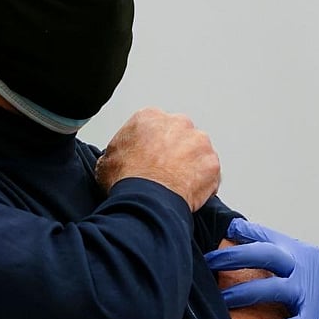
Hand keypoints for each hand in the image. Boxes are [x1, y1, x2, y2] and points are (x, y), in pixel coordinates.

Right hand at [95, 107, 219, 211]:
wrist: (145, 201)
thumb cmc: (127, 180)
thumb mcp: (107, 161)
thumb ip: (118, 152)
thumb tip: (117, 159)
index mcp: (150, 117)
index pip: (155, 127)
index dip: (153, 145)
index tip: (151, 157)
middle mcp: (178, 123)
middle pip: (180, 135)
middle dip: (175, 151)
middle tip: (164, 172)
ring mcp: (198, 142)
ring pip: (198, 152)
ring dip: (190, 165)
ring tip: (176, 184)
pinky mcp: (212, 163)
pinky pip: (209, 173)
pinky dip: (202, 183)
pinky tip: (188, 193)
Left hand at [204, 218, 318, 318]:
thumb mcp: (314, 258)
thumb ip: (287, 253)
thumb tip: (258, 245)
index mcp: (299, 251)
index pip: (266, 235)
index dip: (243, 231)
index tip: (223, 229)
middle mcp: (301, 267)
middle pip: (261, 255)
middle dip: (232, 256)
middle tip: (208, 260)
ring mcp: (308, 293)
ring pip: (267, 290)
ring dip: (240, 294)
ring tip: (220, 299)